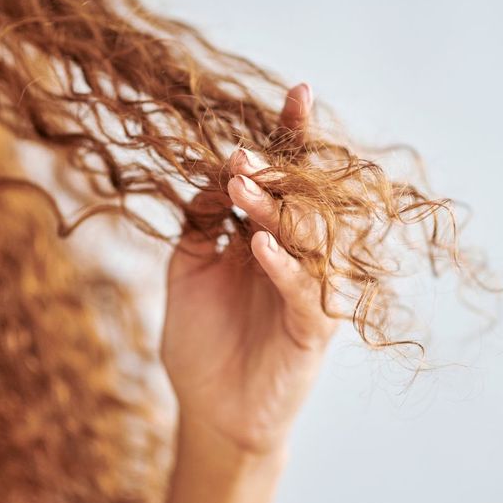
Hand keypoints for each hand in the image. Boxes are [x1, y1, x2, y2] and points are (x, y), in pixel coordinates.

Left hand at [161, 83, 337, 455]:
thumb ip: (201, 218)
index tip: (297, 90)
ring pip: (309, 237)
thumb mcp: (189, 267)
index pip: (287, 176)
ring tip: (244, 187)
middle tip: (241, 156)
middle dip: (277, 171)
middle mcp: (299, 255)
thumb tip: (212, 167)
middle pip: (305, 198)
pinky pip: (304, 289)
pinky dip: (283, 264)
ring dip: (276, 209)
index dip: (293, 135)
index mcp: (272, 234)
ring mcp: (311, 290)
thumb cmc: (203, 340)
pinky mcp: (313, 329)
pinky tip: (258, 244)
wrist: (211, 412)